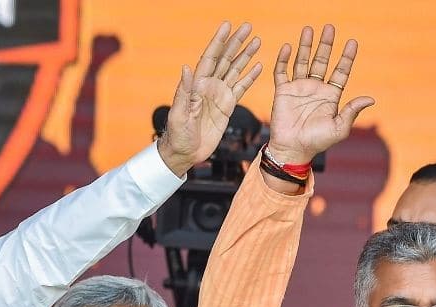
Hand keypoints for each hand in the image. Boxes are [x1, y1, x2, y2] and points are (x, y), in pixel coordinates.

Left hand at [157, 22, 262, 176]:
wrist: (185, 152)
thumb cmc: (177, 134)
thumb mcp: (178, 113)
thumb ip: (184, 91)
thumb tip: (186, 68)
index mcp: (197, 85)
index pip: (210, 58)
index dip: (218, 42)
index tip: (227, 26)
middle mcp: (209, 86)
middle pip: (225, 59)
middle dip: (236, 42)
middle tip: (248, 27)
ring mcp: (219, 95)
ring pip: (235, 70)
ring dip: (245, 56)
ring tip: (257, 41)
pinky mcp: (227, 106)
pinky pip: (241, 88)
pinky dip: (250, 78)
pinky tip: (258, 67)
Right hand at [265, 25, 374, 166]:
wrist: (292, 149)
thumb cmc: (317, 142)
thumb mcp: (339, 128)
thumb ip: (352, 112)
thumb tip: (370, 98)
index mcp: (331, 95)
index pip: (340, 71)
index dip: (346, 57)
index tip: (352, 42)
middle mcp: (315, 88)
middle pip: (322, 61)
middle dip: (326, 45)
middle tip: (329, 28)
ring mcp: (298, 88)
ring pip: (302, 62)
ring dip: (305, 46)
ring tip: (308, 30)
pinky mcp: (283, 92)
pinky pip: (282, 72)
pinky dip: (283, 60)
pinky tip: (288, 47)